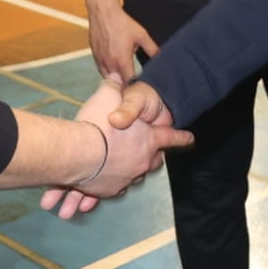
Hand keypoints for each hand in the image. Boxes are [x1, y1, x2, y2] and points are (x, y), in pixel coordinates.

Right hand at [39, 79, 189, 218]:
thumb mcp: (107, 96)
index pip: (171, 137)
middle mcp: (142, 162)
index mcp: (148, 140)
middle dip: (154, 157)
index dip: (181, 137)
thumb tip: (116, 77)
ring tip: (125, 165)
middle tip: (152, 154)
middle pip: (155, 161)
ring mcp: (127, 179)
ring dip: (130, 171)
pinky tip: (102, 183)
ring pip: (133, 176)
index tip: (190, 138)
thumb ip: (113, 86)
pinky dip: (109, 185)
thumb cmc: (96, 124)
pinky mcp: (109, 191)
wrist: (76, 154)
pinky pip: (112, 188)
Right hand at [86, 4, 157, 83]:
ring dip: (117, 81)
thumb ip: (152, 49)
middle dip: (126, 87)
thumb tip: (162, 57)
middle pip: (118, 84)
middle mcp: (110, 64)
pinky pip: (102, 71)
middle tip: (135, 89)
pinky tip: (115, 71)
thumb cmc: (122, 23)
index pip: (129, 83)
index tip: (142, 88)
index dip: (136, 88)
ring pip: (109, 80)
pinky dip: (109, 74)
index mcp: (122, 61)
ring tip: (125, 82)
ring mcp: (100, 61)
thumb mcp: (141, 35)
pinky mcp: (95, 57)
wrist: (103, 12)